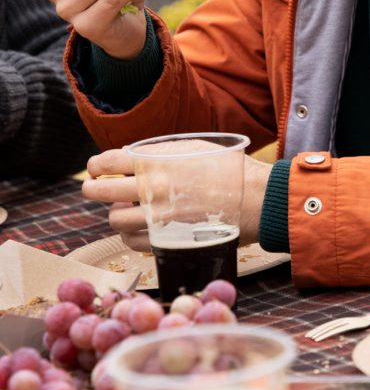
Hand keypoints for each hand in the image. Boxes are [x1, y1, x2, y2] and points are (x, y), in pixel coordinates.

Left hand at [83, 148, 272, 249]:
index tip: (96, 170)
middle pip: (101, 192)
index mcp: (157, 162)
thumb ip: (157, 152)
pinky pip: (132, 242)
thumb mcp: (193, 148)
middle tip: (96, 189)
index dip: (95, 166)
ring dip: (116, 214)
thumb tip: (126, 157)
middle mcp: (153, 189)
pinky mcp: (167, 240)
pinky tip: (142, 227)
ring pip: (114, 220)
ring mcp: (159, 218)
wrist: (256, 199)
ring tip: (128, 210)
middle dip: (93, 189)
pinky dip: (131, 235)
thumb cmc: (227, 169)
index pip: (107, 162)